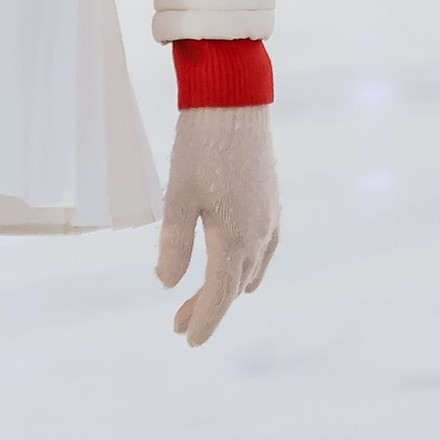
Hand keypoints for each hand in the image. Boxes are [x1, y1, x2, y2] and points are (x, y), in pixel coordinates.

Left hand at [155, 106, 279, 347]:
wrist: (235, 100)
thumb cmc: (200, 146)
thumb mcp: (178, 198)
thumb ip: (174, 245)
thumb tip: (168, 284)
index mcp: (236, 239)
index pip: (220, 295)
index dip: (203, 320)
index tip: (187, 339)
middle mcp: (259, 235)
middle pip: (234, 286)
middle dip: (207, 308)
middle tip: (178, 324)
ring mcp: (270, 217)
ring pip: (250, 269)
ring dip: (226, 287)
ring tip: (202, 299)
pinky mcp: (272, 201)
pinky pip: (263, 249)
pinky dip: (246, 267)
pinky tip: (237, 266)